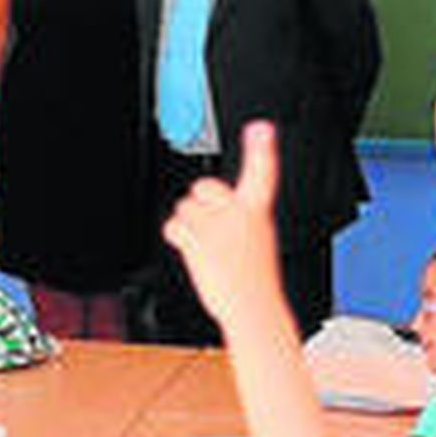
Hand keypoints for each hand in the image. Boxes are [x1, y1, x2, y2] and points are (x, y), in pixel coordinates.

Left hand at [162, 121, 282, 328]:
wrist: (253, 308)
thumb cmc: (253, 279)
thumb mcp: (255, 239)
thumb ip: (236, 217)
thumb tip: (205, 205)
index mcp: (258, 210)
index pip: (263, 172)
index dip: (261, 148)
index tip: (261, 128)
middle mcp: (238, 213)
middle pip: (204, 186)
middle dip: (200, 201)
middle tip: (211, 227)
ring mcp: (217, 226)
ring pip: (184, 208)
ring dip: (189, 226)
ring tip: (207, 249)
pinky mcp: (198, 240)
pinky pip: (173, 226)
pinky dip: (177, 237)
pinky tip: (193, 252)